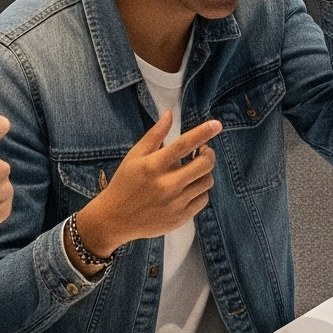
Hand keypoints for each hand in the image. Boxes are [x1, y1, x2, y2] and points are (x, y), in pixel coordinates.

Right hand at [75, 110, 223, 257]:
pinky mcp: (180, 218)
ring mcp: (175, 204)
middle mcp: (167, 185)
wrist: (115, 219)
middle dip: (208, 153)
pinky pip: (203, 200)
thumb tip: (169, 114)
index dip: (203, 133)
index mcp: (154, 166)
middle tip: (202, 151)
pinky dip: (200, 190)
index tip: (217, 125)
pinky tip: (189, 186)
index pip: (184, 145)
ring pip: (207, 182)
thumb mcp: (135, 156)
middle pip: (204, 165)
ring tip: (193, 169)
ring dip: (204, 172)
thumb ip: (154, 135)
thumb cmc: (125, 182)